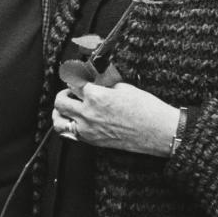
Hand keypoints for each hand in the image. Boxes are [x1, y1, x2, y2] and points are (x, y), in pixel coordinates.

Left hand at [52, 82, 180, 155]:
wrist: (159, 132)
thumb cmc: (146, 110)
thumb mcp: (124, 88)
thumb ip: (104, 84)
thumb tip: (93, 81)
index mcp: (96, 96)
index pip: (73, 82)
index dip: (73, 76)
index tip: (75, 74)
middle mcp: (88, 114)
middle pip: (60, 101)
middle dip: (64, 94)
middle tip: (72, 91)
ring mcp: (88, 130)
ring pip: (59, 121)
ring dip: (60, 112)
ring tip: (68, 107)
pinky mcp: (93, 141)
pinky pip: (70, 135)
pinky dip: (68, 126)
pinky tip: (74, 121)